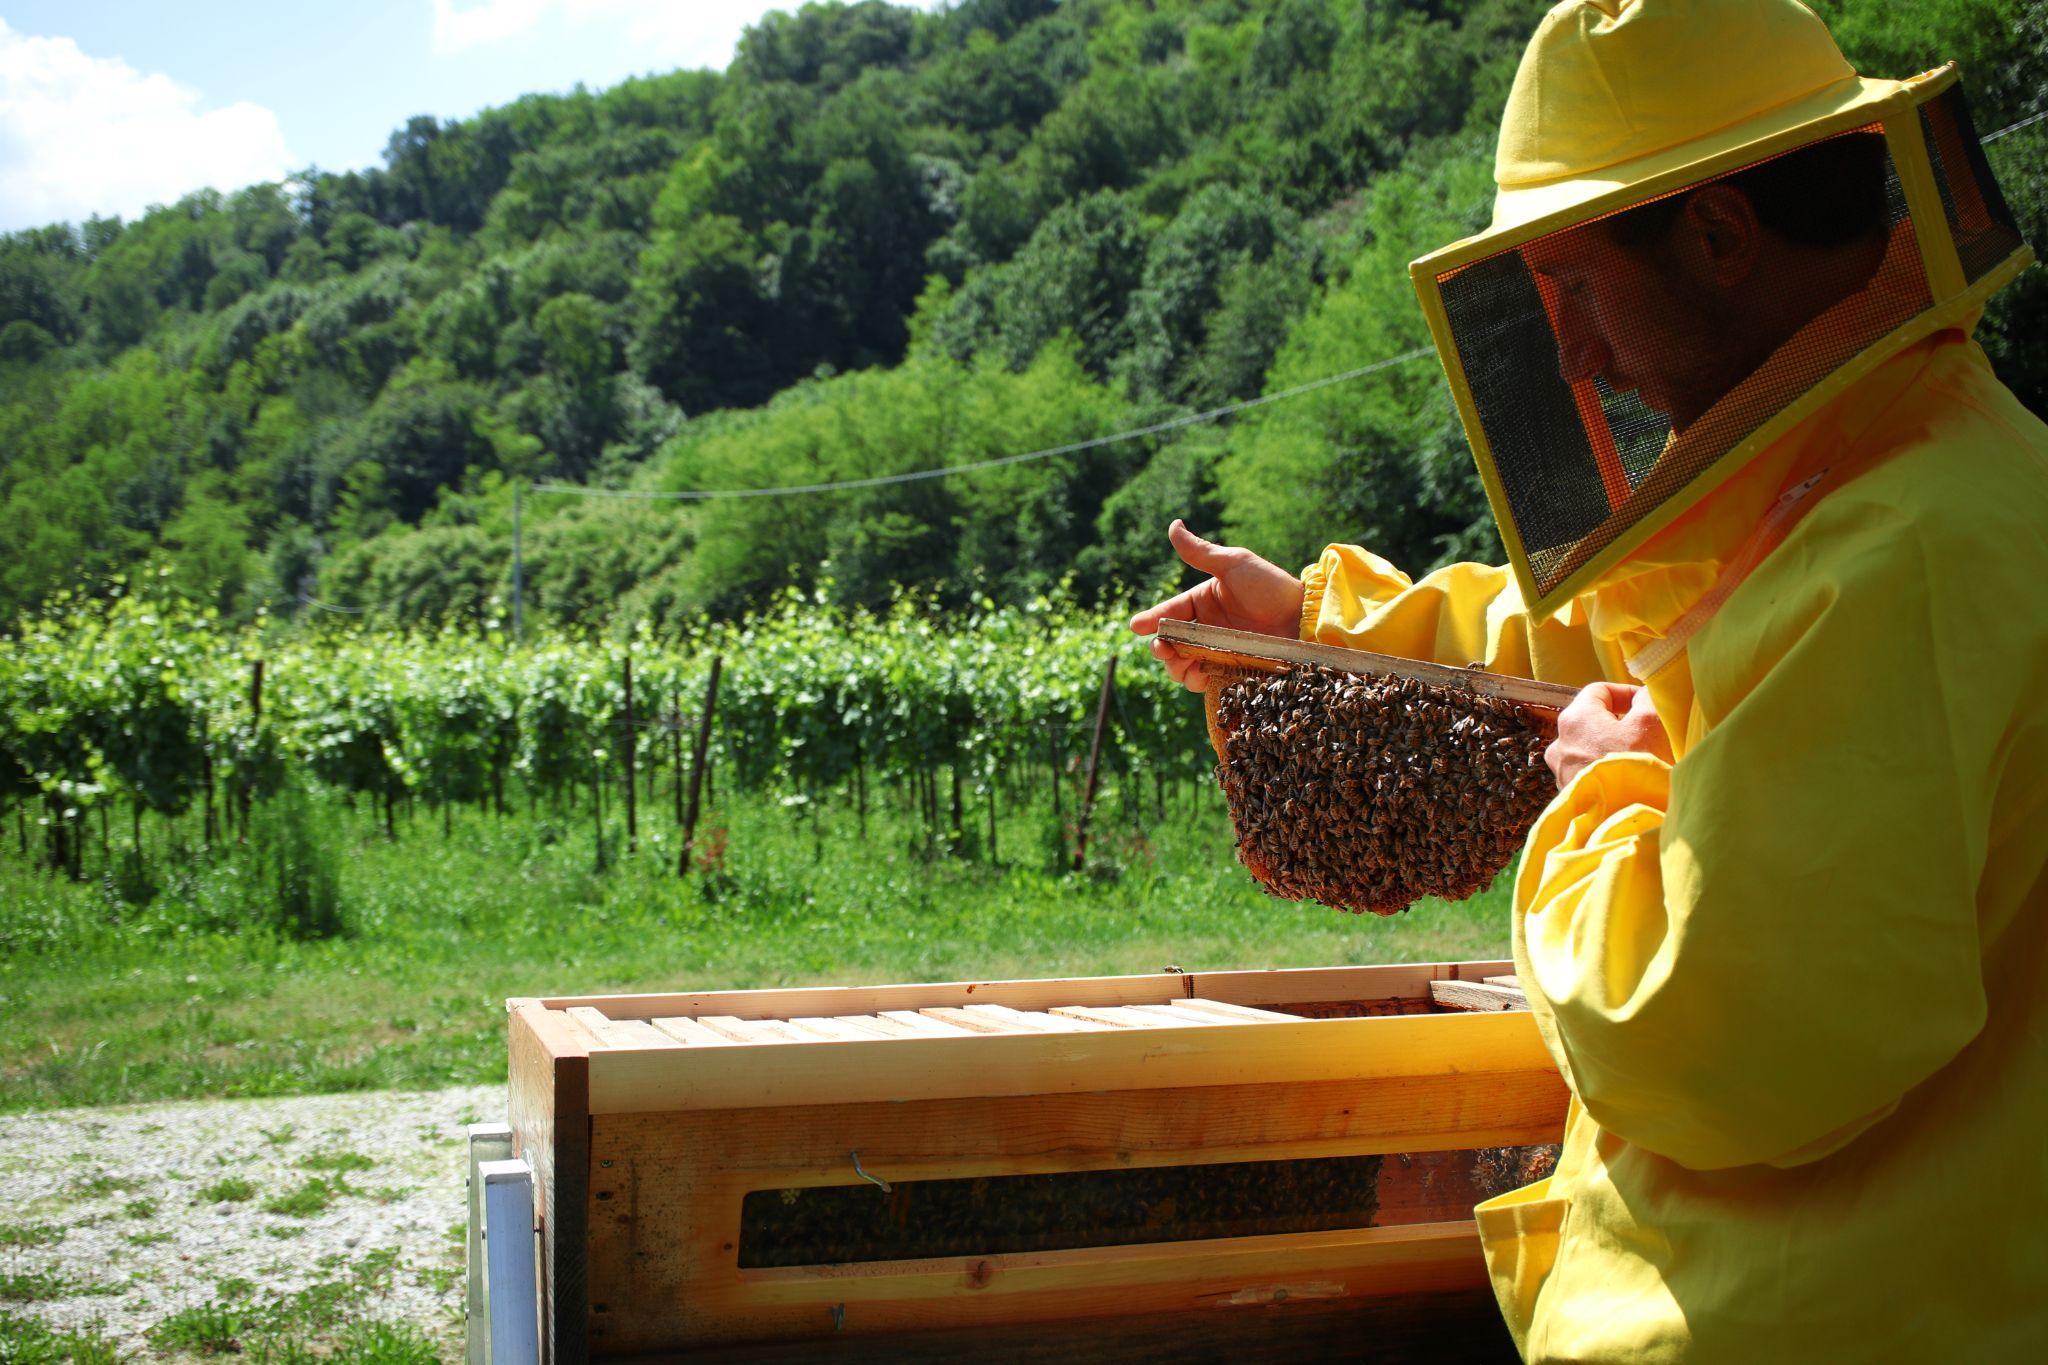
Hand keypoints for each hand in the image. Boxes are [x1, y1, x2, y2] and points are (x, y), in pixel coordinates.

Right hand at [1128, 520, 1305, 691]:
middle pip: (1171, 642)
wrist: (1306, 618)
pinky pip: (1204, 679)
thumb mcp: (1234, 564)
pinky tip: (1196, 676)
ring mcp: (1218, 650)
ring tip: (1180, 666)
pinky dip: (1194, 680)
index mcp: (1204, 600)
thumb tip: (1172, 525)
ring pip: (1183, 663)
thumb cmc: (1271, 586)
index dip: (1152, 619)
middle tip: (1162, 650)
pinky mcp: (1231, 670)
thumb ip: (1200, 552)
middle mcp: (1208, 627)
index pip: (1170, 611)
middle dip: (1161, 648)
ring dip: (1174, 667)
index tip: (1137, 626)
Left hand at [1546, 682, 1673, 787]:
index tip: (1645, 704)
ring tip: (1635, 756)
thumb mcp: (1650, 722)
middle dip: (1618, 721)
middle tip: (1644, 731)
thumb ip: (1646, 700)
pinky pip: (1586, 770)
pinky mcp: (1567, 791)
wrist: (1622, 817)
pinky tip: (1624, 777)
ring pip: (1588, 746)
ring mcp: (1560, 770)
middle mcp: (1560, 742)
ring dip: (1610, 746)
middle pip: (1591, 719)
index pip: (1598, 691)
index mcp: (1575, 718)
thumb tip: (1642, 697)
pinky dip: (1604, 767)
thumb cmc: (1635, 764)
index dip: (1625, 693)